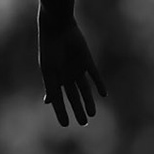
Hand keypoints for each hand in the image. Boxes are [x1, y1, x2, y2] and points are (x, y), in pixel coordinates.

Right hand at [37, 10, 107, 126]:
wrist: (58, 28)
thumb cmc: (50, 49)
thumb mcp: (49, 70)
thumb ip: (50, 85)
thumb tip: (49, 103)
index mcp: (53, 78)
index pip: (57, 100)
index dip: (60, 112)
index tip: (65, 124)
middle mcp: (65, 76)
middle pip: (73, 97)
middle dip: (77, 110)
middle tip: (83, 123)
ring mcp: (77, 69)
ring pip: (84, 90)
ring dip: (88, 102)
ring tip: (92, 115)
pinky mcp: (87, 60)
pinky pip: (94, 75)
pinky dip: (99, 84)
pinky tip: (103, 94)